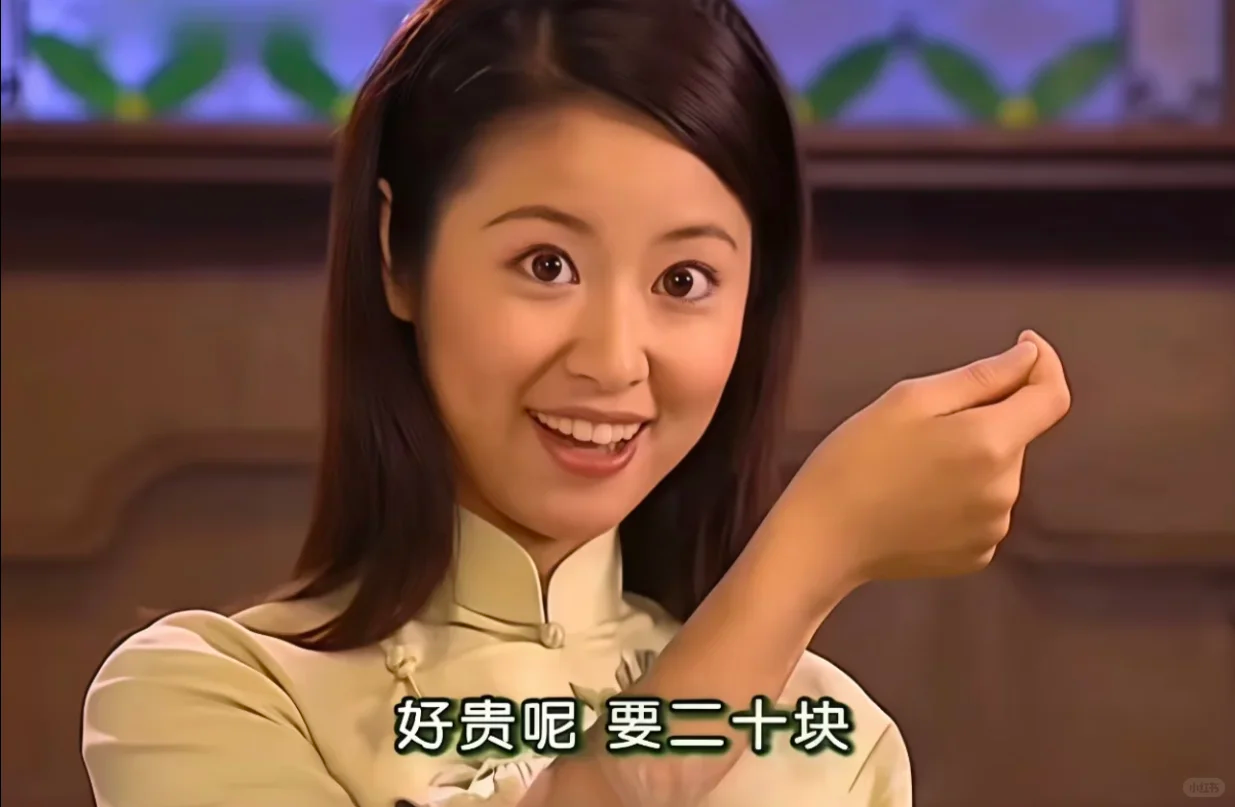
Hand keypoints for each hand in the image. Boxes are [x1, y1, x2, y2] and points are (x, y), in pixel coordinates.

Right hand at [777, 330, 1070, 598]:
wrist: (822, 538)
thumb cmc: (855, 459)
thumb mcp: (909, 399)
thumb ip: (980, 376)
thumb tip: (1030, 356)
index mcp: (990, 442)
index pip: (1052, 396)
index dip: (1043, 365)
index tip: (1023, 346)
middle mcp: (1004, 489)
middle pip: (1016, 435)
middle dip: (984, 418)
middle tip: (920, 425)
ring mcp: (993, 528)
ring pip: (999, 472)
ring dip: (971, 458)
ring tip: (911, 467)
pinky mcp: (976, 555)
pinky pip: (983, 509)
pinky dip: (961, 496)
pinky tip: (916, 499)